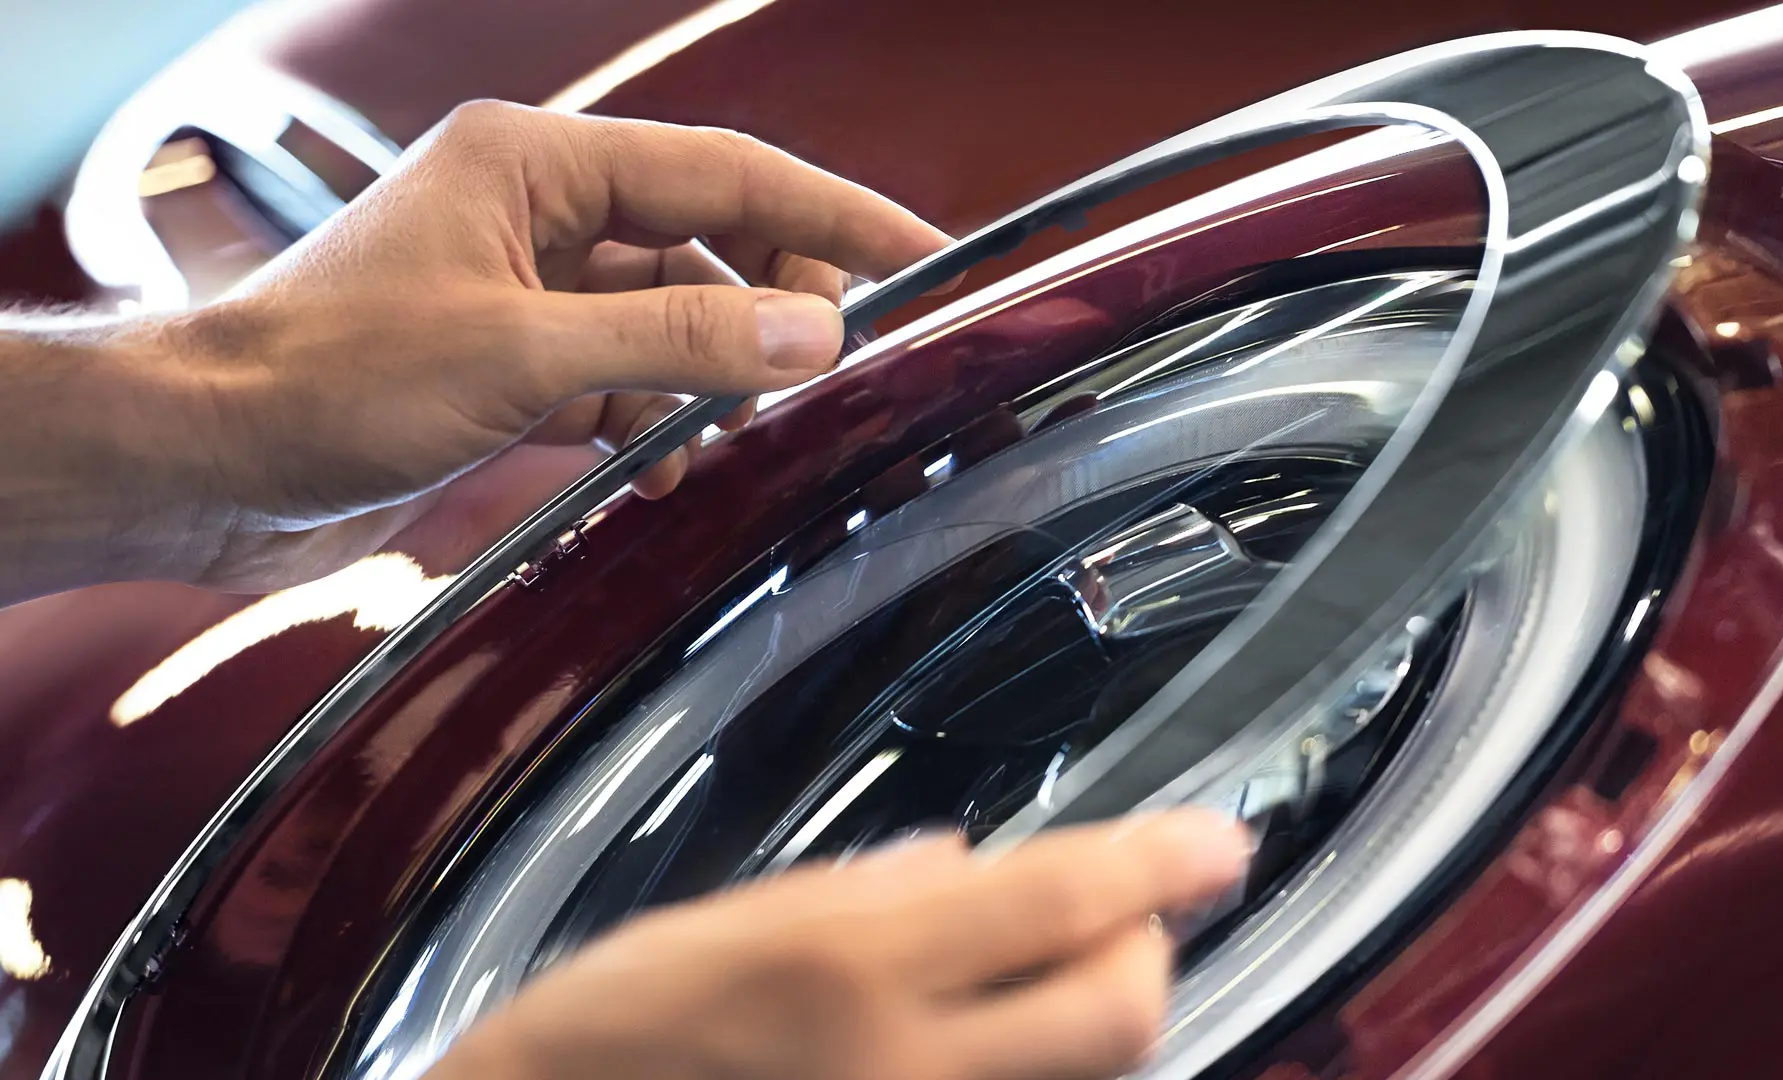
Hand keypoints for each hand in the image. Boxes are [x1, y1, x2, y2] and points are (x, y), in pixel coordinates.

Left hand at [47, 101, 947, 594]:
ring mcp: (527, 290)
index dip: (834, 217)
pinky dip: (658, 421)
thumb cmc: (325, 376)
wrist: (207, 460)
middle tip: (824, 368)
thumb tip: (813, 339)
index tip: (922, 254)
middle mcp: (538, 213)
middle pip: (711, 243)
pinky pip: (626, 379)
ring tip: (734, 431)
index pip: (727, 174)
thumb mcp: (520, 356)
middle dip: (773, 308)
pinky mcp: (512, 365)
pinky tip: (661, 466)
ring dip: (712, 378)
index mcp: (537, 163)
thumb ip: (678, 345)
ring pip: (673, 320)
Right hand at [430, 809, 1252, 1079]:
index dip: (1159, 861)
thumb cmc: (610, 1035)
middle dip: (1145, 949)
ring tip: (1037, 971)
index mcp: (855, 968)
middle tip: (1122, 909)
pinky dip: (1038, 1065)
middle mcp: (909, 1071)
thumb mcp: (728, 923)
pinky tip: (987, 1032)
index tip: (1219, 836)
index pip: (1059, 901)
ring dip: (1096, 1011)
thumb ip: (865, 893)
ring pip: (1093, 1077)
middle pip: (1119, 1015)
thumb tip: (967, 867)